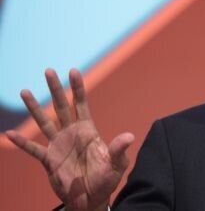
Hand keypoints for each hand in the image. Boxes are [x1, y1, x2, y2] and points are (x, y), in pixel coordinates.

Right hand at [5, 68, 134, 210]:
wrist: (91, 199)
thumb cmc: (106, 180)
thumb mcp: (116, 165)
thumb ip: (118, 150)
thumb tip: (129, 136)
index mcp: (88, 131)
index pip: (82, 105)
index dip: (77, 88)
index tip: (73, 71)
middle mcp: (72, 134)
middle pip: (62, 107)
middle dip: (55, 89)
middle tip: (48, 70)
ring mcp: (59, 145)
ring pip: (45, 122)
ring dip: (35, 108)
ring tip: (25, 91)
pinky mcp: (49, 160)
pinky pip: (33, 149)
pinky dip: (22, 142)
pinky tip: (10, 134)